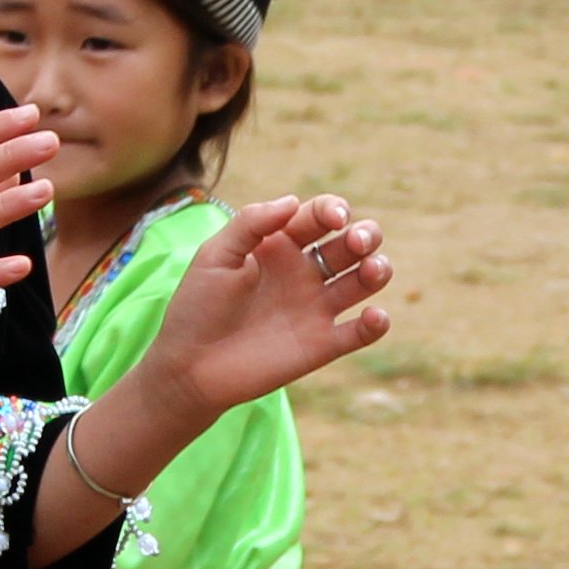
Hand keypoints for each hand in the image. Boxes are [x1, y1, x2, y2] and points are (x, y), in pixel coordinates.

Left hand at [133, 193, 391, 422]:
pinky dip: (377, 323)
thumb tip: (293, 201)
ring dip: (378, 269)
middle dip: (365, 235)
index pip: (319, 215)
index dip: (334, 209)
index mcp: (280, 244)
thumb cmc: (197, 307)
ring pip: (364, 281)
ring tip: (371, 272)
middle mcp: (304, 272)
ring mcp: (316, 307)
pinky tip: (374, 317)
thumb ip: (251, 223)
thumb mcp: (215, 256)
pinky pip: (360, 332)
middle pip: (351, 243)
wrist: (189, 367)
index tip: (334, 219)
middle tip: (356, 243)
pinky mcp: (322, 345)